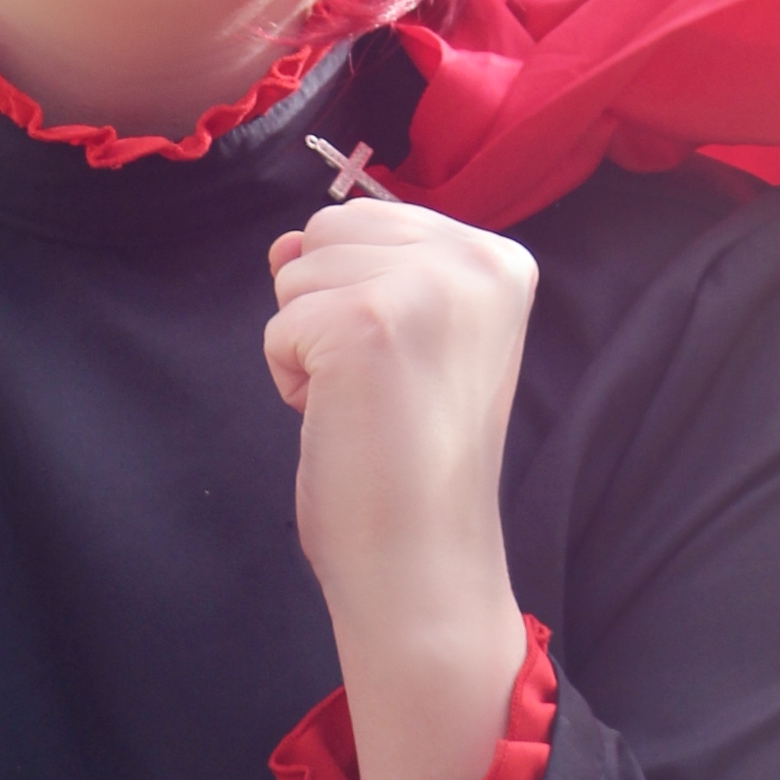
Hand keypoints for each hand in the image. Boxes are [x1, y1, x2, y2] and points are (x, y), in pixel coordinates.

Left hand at [265, 200, 535, 779]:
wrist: (422, 560)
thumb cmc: (412, 458)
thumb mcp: (409, 334)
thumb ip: (364, 269)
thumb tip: (284, 245)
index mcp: (501, 258)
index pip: (370, 219)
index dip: (360, 296)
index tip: (405, 367)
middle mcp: (475, 258)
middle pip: (329, 231)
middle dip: (328, 309)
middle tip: (379, 389)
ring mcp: (423, 287)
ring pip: (296, 274)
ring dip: (308, 344)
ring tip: (364, 405)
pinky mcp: (366, 322)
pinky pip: (278, 325)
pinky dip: (290, 378)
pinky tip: (342, 421)